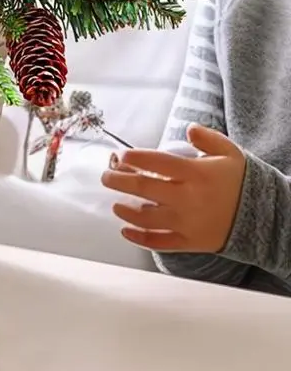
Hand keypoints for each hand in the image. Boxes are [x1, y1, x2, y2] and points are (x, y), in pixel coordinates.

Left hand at [100, 124, 245, 252]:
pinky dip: (138, 238)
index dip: (134, 158)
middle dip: (118, 181)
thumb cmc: (241, 182)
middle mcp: (188, 198)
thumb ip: (207, 138)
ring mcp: (186, 222)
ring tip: (116, 204)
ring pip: (145, 217)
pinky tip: (125, 231)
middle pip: (143, 188)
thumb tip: (188, 128)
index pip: (156, 163)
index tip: (121, 156)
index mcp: (196, 174)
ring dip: (125, 210)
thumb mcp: (230, 153)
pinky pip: (157, 242)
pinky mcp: (188, 241)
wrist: (264, 216)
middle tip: (107, 176)